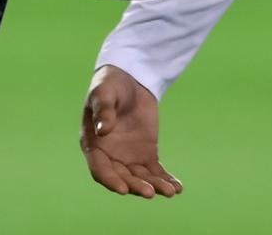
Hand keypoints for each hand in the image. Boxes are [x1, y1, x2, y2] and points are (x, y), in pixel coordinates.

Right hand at [80, 64, 180, 198]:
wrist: (129, 79)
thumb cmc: (109, 85)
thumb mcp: (103, 93)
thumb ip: (103, 110)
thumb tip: (103, 130)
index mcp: (93, 145)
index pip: (100, 169)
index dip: (110, 180)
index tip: (123, 189)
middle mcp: (110, 156)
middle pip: (123, 178)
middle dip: (136, 186)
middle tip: (150, 192)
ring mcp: (129, 157)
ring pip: (141, 178)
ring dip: (154, 186)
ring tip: (171, 192)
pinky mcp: (146, 153)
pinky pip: (155, 171)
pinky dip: (165, 180)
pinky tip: (177, 188)